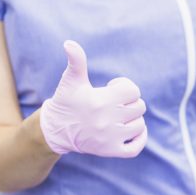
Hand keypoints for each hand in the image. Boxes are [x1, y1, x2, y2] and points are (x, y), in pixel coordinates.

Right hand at [40, 40, 147, 157]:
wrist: (56, 130)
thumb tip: (69, 43)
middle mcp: (108, 120)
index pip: (133, 91)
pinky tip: (133, 130)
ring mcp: (110, 137)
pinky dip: (140, 138)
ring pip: (139, 125)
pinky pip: (136, 147)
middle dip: (129, 102)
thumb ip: (76, 61)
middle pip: (139, 107)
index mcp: (102, 100)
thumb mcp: (71, 80)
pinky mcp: (110, 151)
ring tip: (119, 116)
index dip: (125, 87)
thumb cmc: (66, 101)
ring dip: (133, 119)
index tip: (113, 89)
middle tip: (115, 103)